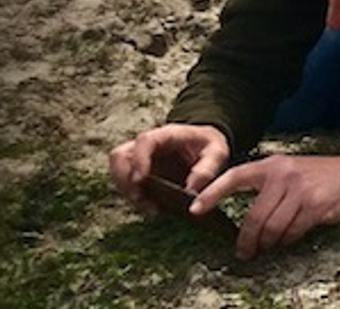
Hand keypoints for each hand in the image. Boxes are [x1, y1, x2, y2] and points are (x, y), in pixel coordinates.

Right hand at [108, 123, 230, 213]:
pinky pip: (126, 185)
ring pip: (119, 172)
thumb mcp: (217, 153)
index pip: (144, 141)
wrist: (206, 148)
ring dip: (128, 192)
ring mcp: (140, 159)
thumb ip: (207, 169)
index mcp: (167, 135)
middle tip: (139, 198)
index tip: (140, 180)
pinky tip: (152, 208)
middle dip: (123, 179)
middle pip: (120, 156)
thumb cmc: (209, 147)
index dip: (139, 159)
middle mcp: (148, 145)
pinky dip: (135, 198)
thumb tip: (191, 191)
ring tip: (150, 208)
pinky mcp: (139, 173)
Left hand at [196, 154, 339, 259]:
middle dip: (247, 240)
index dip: (212, 193)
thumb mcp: (287, 170)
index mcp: (271, 166)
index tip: (194, 209)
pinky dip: (287, 240)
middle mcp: (283, 175)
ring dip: (268, 243)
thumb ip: (264, 187)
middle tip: (244, 252)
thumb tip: (241, 219)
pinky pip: (292, 232)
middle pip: (254, 217)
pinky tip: (288, 237)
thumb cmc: (314, 176)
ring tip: (268, 246)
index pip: (234, 177)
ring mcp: (299, 190)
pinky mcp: (314, 205)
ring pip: (272, 228)